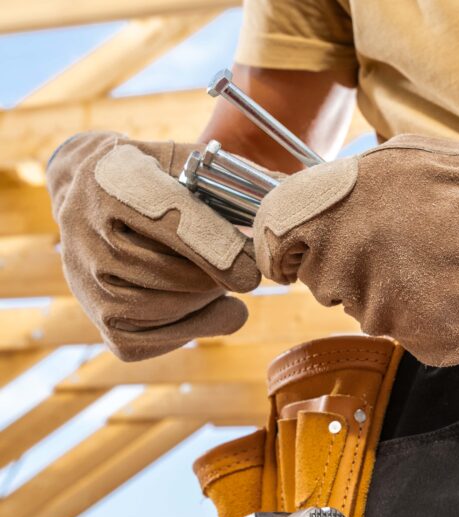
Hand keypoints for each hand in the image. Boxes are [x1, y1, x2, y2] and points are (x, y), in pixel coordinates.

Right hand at [46, 131, 261, 360]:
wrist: (91, 189)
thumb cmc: (161, 175)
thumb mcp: (193, 163)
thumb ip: (242, 182)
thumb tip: (300, 198)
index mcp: (114, 179)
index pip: (169, 221)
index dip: (215, 250)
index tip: (251, 272)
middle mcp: (85, 231)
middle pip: (175, 275)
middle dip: (220, 275)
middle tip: (239, 267)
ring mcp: (87, 281)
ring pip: (169, 308)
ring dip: (210, 299)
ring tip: (218, 279)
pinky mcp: (102, 322)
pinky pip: (159, 339)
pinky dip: (196, 327)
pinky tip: (208, 307)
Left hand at [253, 115, 458, 365]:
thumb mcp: (393, 163)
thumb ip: (338, 193)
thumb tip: (304, 216)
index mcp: (334, 206)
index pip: (275, 244)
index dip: (291, 252)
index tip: (303, 257)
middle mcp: (348, 256)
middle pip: (323, 284)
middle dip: (354, 272)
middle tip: (406, 251)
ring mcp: (384, 304)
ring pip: (370, 313)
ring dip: (399, 296)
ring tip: (443, 266)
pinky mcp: (419, 340)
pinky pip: (409, 335)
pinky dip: (429, 320)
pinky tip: (458, 292)